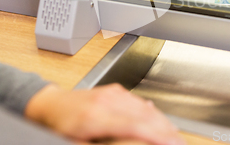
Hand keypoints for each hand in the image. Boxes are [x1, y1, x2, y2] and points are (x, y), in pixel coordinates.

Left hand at [25, 84, 184, 144]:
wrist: (50, 106)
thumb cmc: (61, 128)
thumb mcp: (80, 144)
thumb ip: (109, 144)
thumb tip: (137, 140)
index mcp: (96, 117)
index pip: (136, 125)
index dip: (159, 135)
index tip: (174, 144)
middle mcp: (106, 101)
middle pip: (146, 115)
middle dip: (166, 130)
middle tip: (179, 143)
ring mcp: (111, 93)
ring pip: (146, 107)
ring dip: (163, 122)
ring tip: (173, 136)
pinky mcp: (114, 90)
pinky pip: (139, 101)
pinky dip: (153, 113)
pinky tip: (159, 121)